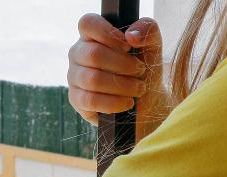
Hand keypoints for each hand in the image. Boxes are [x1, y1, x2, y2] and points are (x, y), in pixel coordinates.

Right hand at [67, 15, 165, 133]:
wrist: (147, 99)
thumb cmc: (143, 68)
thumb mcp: (152, 45)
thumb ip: (147, 29)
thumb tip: (131, 36)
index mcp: (91, 35)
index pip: (88, 24)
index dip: (108, 34)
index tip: (128, 46)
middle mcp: (78, 53)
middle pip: (94, 55)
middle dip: (123, 65)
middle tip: (140, 71)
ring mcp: (74, 77)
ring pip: (93, 79)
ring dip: (122, 85)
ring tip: (138, 88)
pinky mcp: (76, 100)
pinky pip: (90, 101)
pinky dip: (114, 103)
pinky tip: (127, 102)